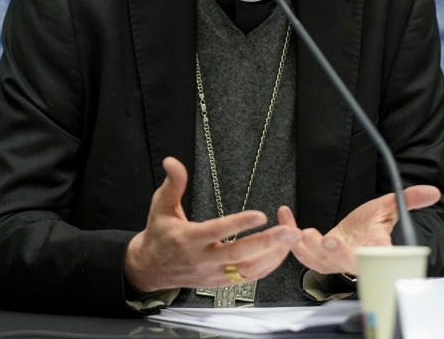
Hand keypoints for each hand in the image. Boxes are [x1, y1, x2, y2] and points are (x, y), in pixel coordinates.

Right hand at [123, 157, 300, 292]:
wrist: (151, 268)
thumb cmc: (160, 234)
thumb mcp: (161, 206)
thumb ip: (173, 183)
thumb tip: (172, 161)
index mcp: (188, 239)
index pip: (217, 231)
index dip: (239, 224)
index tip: (261, 215)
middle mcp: (202, 259)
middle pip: (239, 254)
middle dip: (268, 242)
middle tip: (290, 230)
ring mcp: (213, 273)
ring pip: (248, 269)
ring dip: (273, 255)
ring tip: (291, 238)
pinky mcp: (220, 282)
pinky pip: (248, 278)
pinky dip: (267, 267)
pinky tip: (280, 252)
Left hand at [277, 185, 440, 275]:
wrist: (355, 236)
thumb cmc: (372, 226)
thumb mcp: (389, 209)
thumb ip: (409, 200)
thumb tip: (433, 191)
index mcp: (374, 250)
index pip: (378, 256)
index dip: (375, 254)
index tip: (372, 247)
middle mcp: (352, 258)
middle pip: (344, 263)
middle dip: (335, 254)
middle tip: (328, 242)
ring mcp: (331, 259)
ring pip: (316, 261)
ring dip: (305, 247)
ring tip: (298, 230)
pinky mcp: (313, 254)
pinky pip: (298, 249)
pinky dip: (290, 230)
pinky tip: (285, 214)